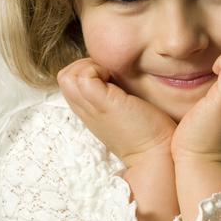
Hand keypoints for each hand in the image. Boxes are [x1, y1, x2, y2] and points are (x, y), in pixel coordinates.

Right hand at [57, 58, 175, 168]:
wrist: (156, 154)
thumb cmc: (148, 130)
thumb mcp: (122, 108)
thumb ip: (113, 93)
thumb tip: (116, 71)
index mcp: (88, 110)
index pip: (70, 81)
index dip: (87, 71)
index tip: (109, 76)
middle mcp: (85, 109)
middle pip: (64, 77)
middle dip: (85, 66)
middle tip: (109, 74)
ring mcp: (91, 108)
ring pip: (67, 75)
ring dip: (89, 67)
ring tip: (111, 77)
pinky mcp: (103, 104)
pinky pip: (84, 75)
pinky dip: (99, 69)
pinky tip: (117, 81)